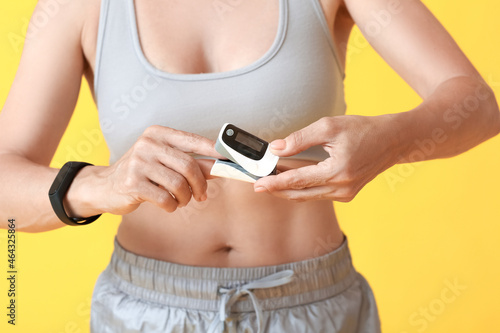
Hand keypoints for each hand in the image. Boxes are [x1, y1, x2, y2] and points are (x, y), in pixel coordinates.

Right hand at [89, 125, 224, 214]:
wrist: (106, 187)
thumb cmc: (142, 173)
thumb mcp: (165, 163)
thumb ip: (192, 163)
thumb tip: (222, 166)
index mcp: (159, 134)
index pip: (195, 140)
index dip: (216, 151)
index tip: (232, 160)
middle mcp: (148, 144)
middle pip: (189, 165)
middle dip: (200, 185)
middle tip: (202, 195)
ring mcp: (138, 163)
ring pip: (179, 184)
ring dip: (185, 198)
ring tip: (180, 200)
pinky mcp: (132, 183)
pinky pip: (166, 198)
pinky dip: (172, 206)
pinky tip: (167, 204)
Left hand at [253, 115, 398, 201]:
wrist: (393, 140)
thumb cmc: (363, 129)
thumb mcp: (329, 127)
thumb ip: (300, 138)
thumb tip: (276, 148)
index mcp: (337, 172)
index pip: (297, 181)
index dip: (275, 183)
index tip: (258, 185)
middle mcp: (342, 188)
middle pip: (300, 194)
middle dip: (278, 190)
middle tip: (258, 186)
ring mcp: (345, 194)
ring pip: (309, 196)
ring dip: (289, 190)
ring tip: (271, 182)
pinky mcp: (347, 194)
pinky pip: (319, 194)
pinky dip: (304, 188)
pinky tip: (292, 181)